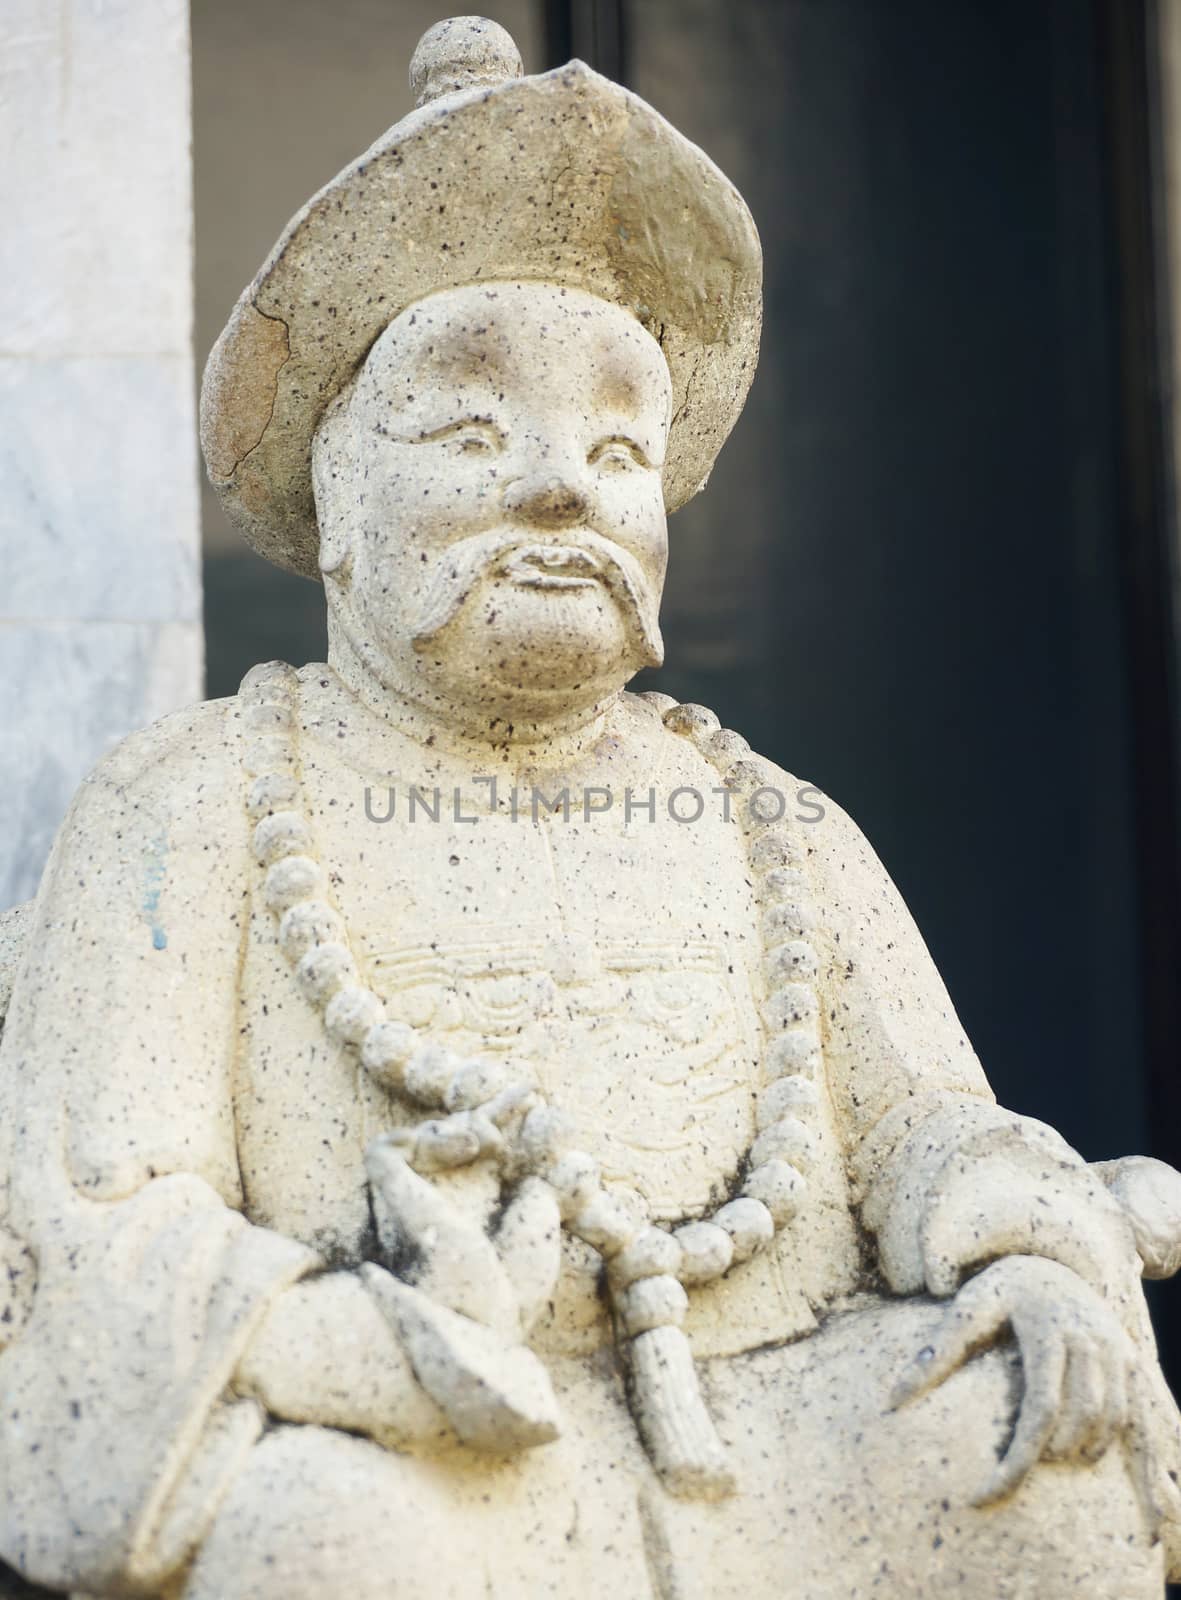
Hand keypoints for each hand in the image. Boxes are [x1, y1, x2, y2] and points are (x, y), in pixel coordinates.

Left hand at [891, 1255, 1134, 1503]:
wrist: (1047, 1262)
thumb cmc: (998, 1290)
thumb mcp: (964, 1311)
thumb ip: (933, 1354)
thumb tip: (891, 1399)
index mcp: (1047, 1329)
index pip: (1040, 1408)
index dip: (1016, 1458)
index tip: (984, 1493)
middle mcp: (1089, 1340)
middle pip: (1078, 1421)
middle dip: (1049, 1455)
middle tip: (1015, 1468)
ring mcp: (1116, 1352)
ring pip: (1110, 1422)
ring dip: (1083, 1452)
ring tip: (1048, 1459)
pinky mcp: (1132, 1364)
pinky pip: (1146, 1421)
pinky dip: (1152, 1465)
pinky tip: (1155, 1511)